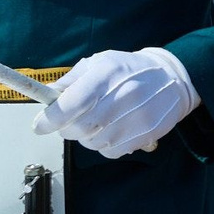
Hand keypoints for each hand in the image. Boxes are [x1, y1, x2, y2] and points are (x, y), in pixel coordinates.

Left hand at [32, 49, 200, 157]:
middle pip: (78, 128)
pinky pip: (110, 151)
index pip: (70, 104)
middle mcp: (122, 96)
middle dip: (66, 128)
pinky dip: (103, 145)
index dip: (49, 119)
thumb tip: (48, 96)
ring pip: (92, 142)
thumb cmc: (131, 69)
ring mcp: (135, 118)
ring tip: (97, 122)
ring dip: (86, 136)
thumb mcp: (100, 62)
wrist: (174, 78)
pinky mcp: (145, 135)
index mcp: (106, 75)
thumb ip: (72, 79)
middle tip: (68, 121)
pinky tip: (112, 129)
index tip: (39, 125)